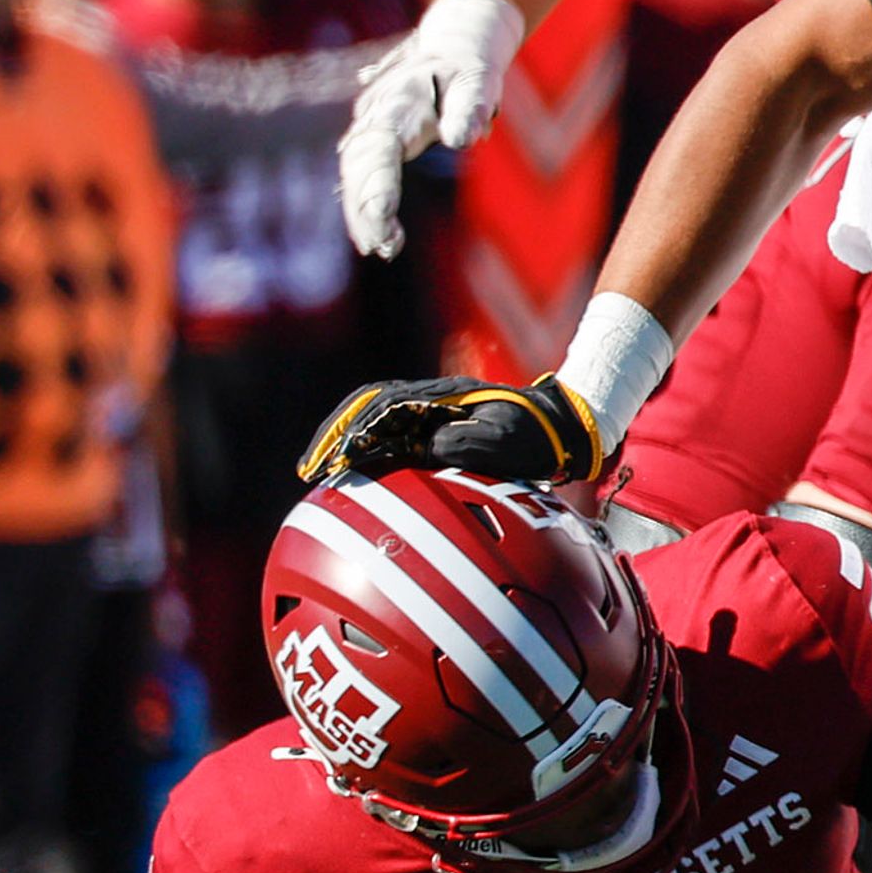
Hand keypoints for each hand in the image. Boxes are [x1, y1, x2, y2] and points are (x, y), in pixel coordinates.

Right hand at [296, 374, 605, 487]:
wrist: (561, 426)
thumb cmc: (536, 434)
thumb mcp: (506, 439)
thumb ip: (465, 442)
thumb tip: (422, 449)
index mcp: (440, 396)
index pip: (381, 405)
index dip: (353, 429)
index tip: (335, 457)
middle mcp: (428, 399)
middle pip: (366, 407)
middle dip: (334, 434)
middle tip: (310, 469)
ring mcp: (429, 412)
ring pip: (373, 420)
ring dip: (344, 442)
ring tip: (319, 473)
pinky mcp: (433, 428)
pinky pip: (390, 436)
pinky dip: (366, 452)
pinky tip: (353, 476)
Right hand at [339, 0, 524, 258]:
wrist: (453, 43)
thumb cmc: (470, 65)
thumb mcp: (479, 80)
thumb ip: (469, 108)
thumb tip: (462, 140)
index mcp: (400, 99)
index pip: (383, 144)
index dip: (378, 180)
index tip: (381, 215)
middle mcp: (376, 113)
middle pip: (361, 165)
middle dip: (367, 207)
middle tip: (384, 247)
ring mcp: (370, 126)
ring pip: (356, 174)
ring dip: (363, 213)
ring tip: (383, 249)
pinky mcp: (374, 141)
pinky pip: (363, 176)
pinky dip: (367, 207)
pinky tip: (379, 239)